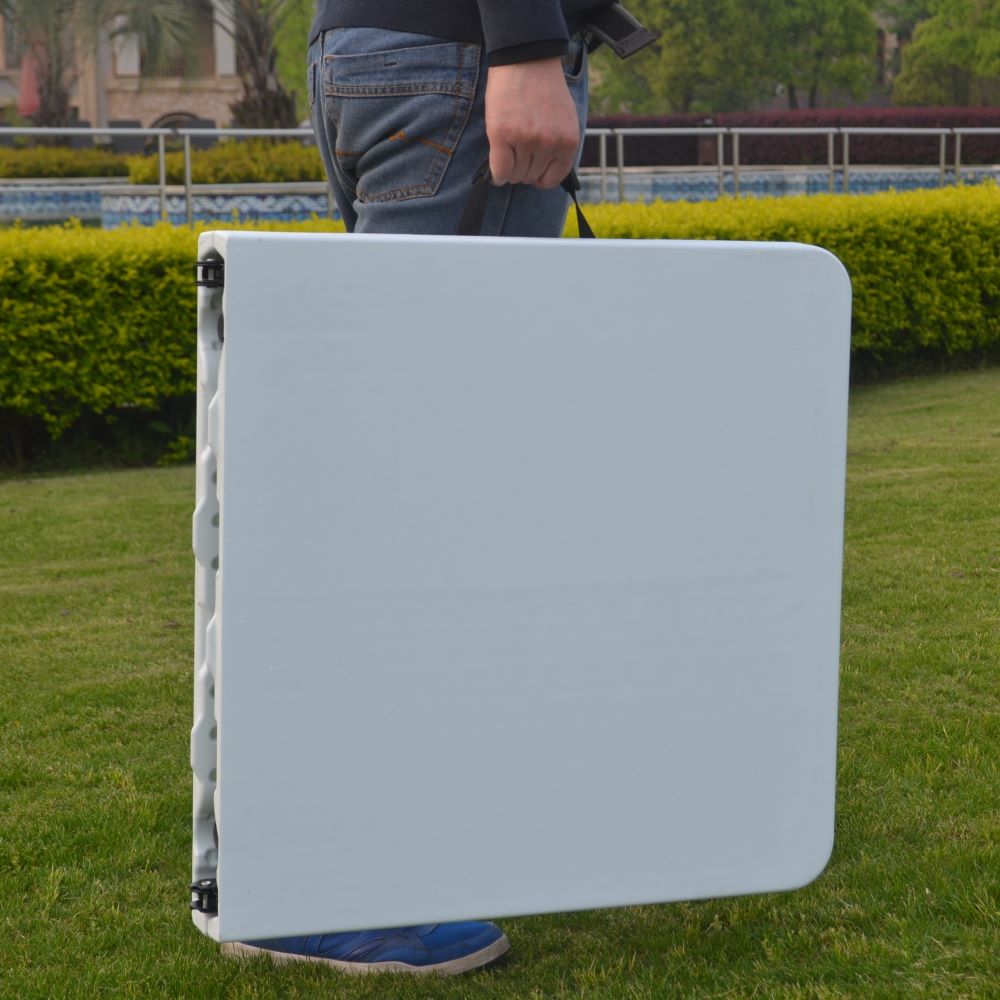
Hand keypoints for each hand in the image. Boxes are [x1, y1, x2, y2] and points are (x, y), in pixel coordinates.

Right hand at [484, 57, 579, 189]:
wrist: (526, 59)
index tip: (532, 172)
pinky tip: (496, 169)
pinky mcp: (504, 135)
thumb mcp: (564, 119)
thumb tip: (545, 173)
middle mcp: (550, 143)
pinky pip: (500, 171)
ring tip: (508, 151)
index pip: (553, 179)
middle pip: (531, 178)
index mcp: (568, 142)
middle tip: (517, 154)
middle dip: (522, 170)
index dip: (540, 177)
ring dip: (509, 169)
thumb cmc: (543, 88)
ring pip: (515, 176)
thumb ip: (559, 145)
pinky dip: (497, 174)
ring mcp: (527, 140)